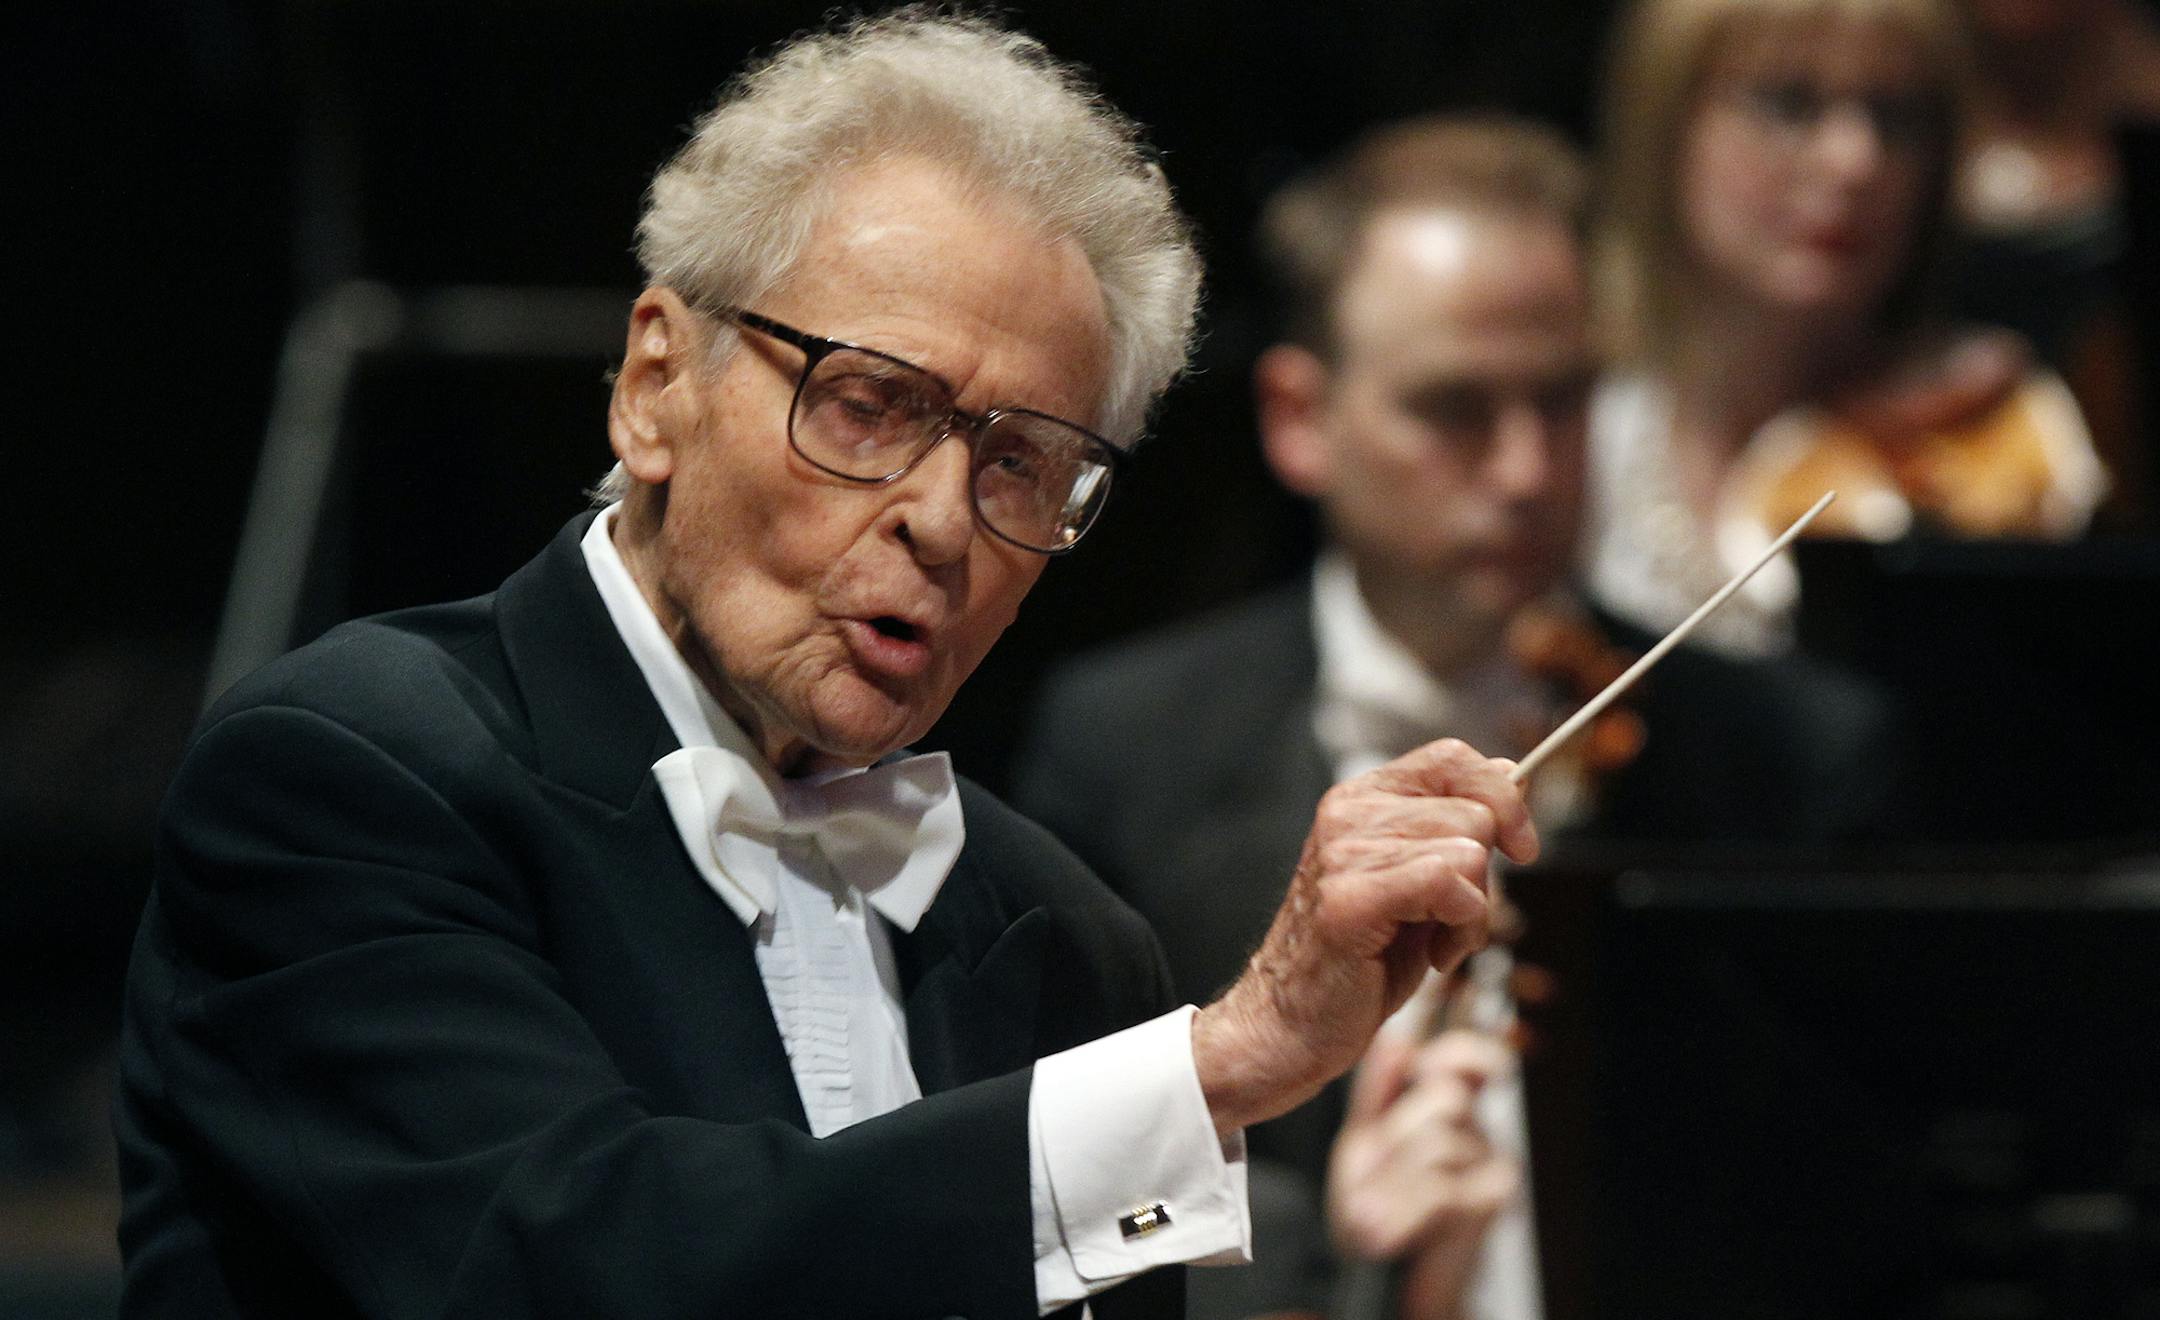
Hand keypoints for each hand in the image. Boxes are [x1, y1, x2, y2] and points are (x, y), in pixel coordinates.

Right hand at [1190, 739, 1536, 1135]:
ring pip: (1469, 853)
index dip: (1503, 795)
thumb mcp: (1421, 880)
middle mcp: (1347, 813)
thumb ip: (1457, 827)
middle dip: (1486, 878)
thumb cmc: (1363, 959)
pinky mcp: (1349, 898)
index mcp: (1362, 799)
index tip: (1522, 848)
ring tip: (1434, 941)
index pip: (1452, 757)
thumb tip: (1513, 771)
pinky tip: (1435, 956)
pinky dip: (1462, 928)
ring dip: (1474, 913)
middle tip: (1448, 921)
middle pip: (1475, 815)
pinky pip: (1446, 883)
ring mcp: (1343, 853)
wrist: (1294, 1024)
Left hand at [1327, 1029, 1519, 1312]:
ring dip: (1392, 1184)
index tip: (1429, 1060)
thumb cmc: (1375, 1208)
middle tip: (1368, 1180)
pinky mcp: (1497, 1201)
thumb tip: (1401, 1040)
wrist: (1385, 1275)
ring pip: (1440, 1144)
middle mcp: (1475, 1129)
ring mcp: (1493, 1163)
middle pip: (1445, 1097)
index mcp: (1443, 1107)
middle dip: (1396, 1138)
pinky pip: (1444, 1188)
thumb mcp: (1363, 1141)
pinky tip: (1392, 1231)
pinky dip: (1407, 1212)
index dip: (1461, 1049)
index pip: (1466, 1058)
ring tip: (1373, 1214)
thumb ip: (1377, 1090)